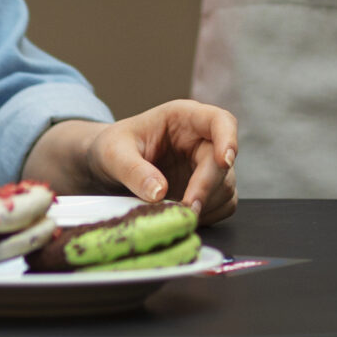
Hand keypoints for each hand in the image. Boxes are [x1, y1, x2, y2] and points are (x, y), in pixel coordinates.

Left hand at [36, 101, 241, 225]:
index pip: (220, 120)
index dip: (228, 139)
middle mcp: (200, 140)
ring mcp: (204, 166)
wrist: (107, 168)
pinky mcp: (205, 189)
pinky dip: (208, 215)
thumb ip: (134, 170)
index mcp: (184, 118)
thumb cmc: (112, 149)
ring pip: (226, 185)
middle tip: (187, 210)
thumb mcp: (114, 153)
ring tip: (175, 216)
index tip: (225, 161)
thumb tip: (159, 193)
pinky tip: (182, 218)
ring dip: (207, 204)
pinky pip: (222, 204)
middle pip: (222, 162)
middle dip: (207, 187)